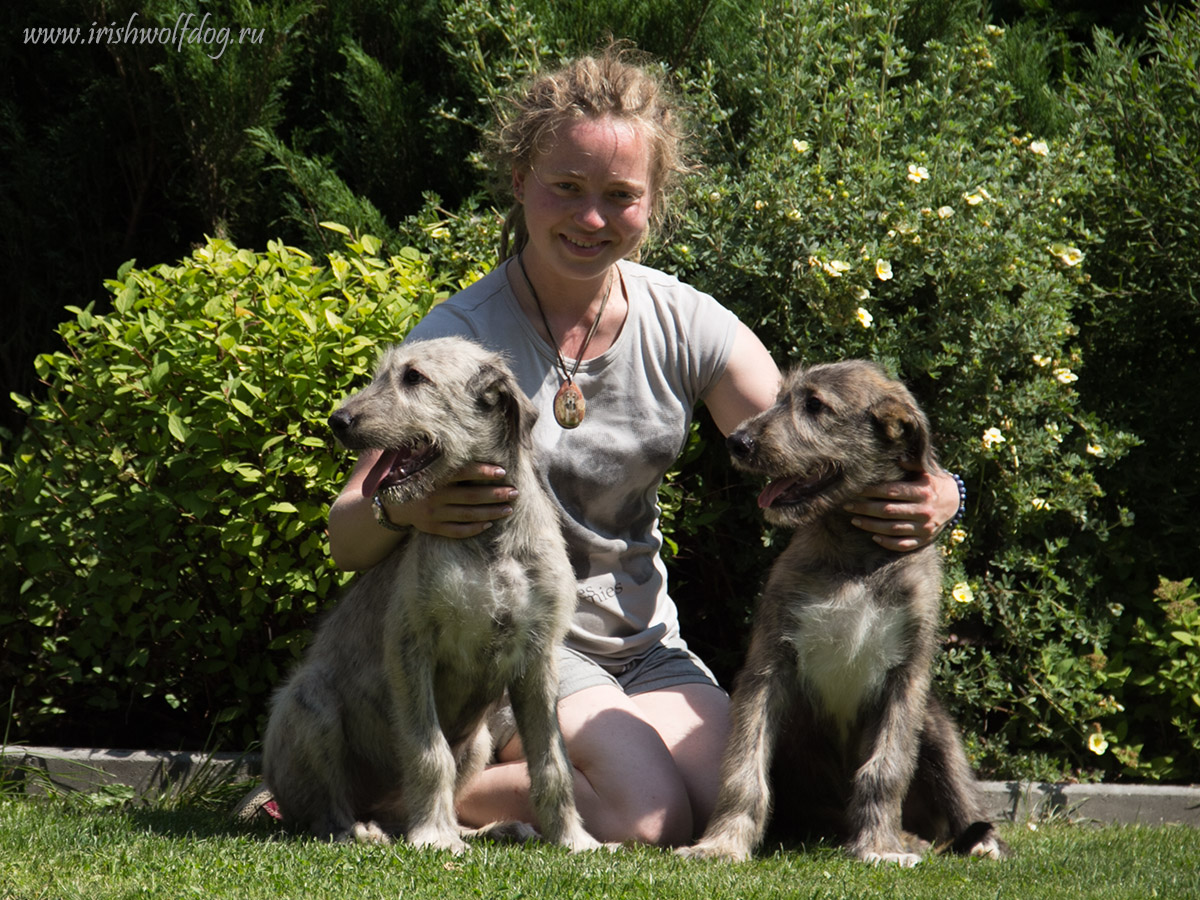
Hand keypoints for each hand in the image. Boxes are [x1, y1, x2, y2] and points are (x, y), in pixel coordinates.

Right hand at [381, 462, 516, 538]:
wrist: (390, 501)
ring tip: (508, 509)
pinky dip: (473, 529)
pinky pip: (456, 531)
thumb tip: (462, 433)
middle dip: (495, 494)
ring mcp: (433, 514)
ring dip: (490, 512)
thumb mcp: (420, 459)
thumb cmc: (412, 475)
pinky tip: (488, 524)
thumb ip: (440, 451)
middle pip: (470, 496)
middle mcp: (433, 495)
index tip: (502, 471)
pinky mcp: (432, 528)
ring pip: (467, 515)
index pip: (462, 473)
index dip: (482, 471)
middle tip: (515, 492)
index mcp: (432, 475)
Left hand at [842, 465, 959, 551]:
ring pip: (892, 529)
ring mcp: (924, 528)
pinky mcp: (924, 540)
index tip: (856, 490)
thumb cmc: (934, 482)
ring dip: (871, 526)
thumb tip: (897, 459)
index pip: (892, 492)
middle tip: (847, 506)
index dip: (872, 491)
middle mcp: (924, 511)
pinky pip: (903, 544)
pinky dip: (888, 543)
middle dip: (865, 509)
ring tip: (855, 520)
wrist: (956, 502)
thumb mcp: (927, 469)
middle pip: (888, 511)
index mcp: (923, 492)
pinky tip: (874, 537)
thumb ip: (913, 463)